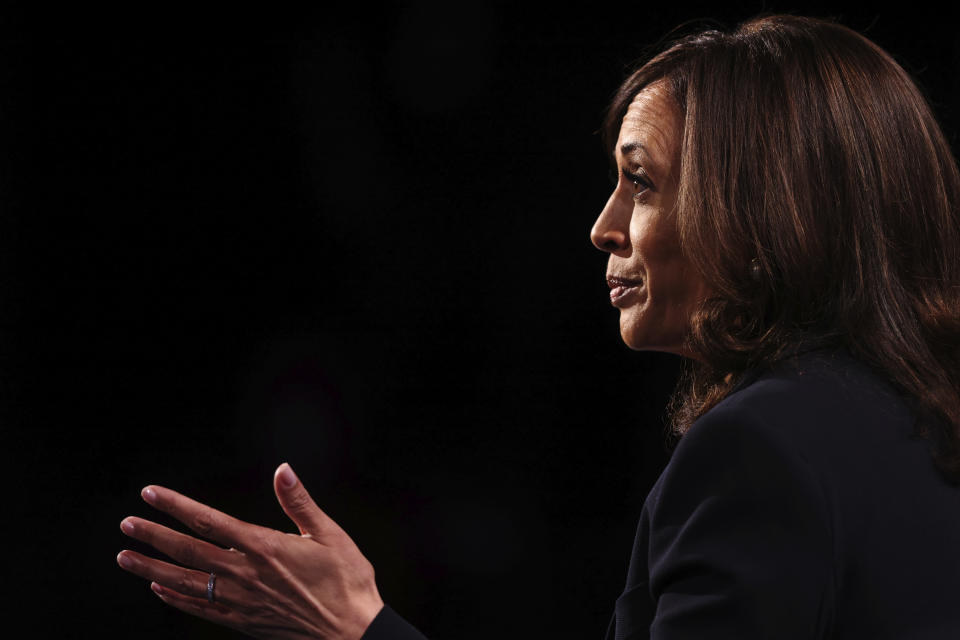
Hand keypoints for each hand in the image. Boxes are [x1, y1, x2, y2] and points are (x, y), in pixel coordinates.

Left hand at [117, 463, 383, 639]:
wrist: (351, 633)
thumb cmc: (347, 581)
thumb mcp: (330, 535)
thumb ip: (299, 502)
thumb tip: (283, 469)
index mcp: (264, 547)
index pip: (209, 521)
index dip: (177, 506)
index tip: (151, 494)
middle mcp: (245, 574)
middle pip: (188, 552)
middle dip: (153, 536)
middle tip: (126, 524)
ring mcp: (241, 601)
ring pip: (186, 583)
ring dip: (152, 569)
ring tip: (126, 558)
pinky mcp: (243, 621)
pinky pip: (200, 608)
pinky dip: (175, 598)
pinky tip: (159, 589)